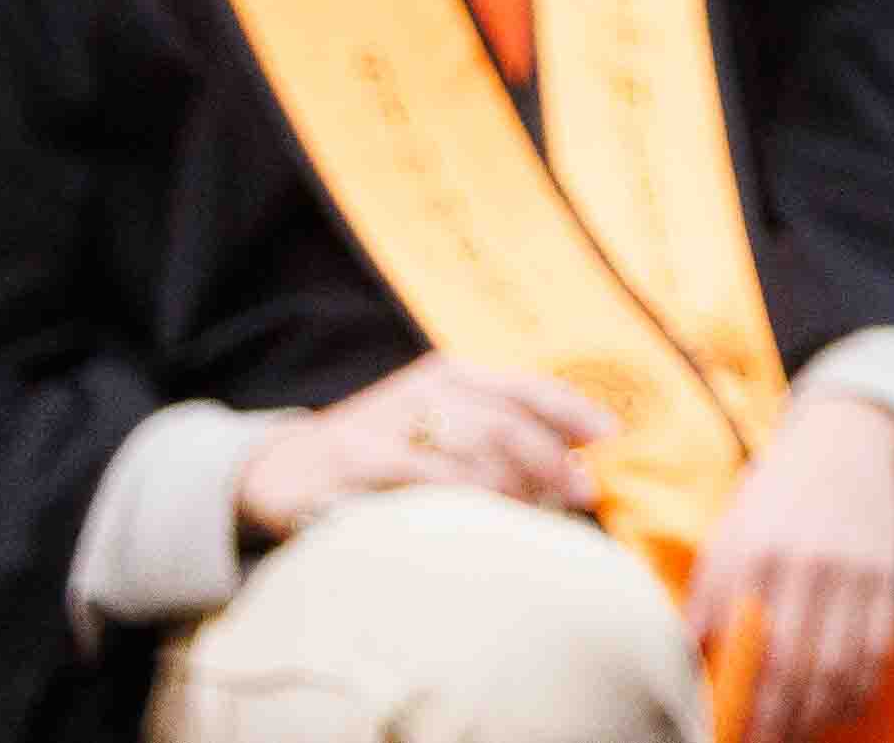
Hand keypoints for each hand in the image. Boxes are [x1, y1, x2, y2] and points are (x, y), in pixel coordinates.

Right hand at [235, 352, 606, 539]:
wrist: (281, 468)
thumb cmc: (378, 451)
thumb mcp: (436, 426)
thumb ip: (495, 434)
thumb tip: (574, 465)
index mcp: (450, 374)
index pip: (526, 388)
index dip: (574, 411)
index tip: (611, 436)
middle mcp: (424, 389)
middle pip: (507, 422)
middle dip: (553, 460)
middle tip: (582, 492)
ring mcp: (390, 422)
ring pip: (473, 451)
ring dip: (514, 486)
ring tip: (533, 512)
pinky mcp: (359, 459)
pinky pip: (428, 480)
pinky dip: (465, 499)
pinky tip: (484, 518)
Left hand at [685, 383, 893, 742]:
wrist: (848, 436)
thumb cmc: (775, 492)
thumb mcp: (728, 534)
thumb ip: (707, 598)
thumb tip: (683, 667)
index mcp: (752, 553)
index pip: (736, 649)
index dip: (730, 702)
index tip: (721, 735)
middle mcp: (803, 563)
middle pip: (789, 668)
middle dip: (773, 721)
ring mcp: (852, 570)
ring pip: (836, 667)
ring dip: (814, 714)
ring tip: (796, 734)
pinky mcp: (888, 574)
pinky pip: (877, 648)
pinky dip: (858, 688)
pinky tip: (840, 707)